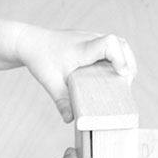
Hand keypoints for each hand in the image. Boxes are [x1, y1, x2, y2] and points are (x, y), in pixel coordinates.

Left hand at [15, 25, 136, 121]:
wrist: (28, 42)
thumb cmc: (39, 59)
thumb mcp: (49, 81)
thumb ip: (61, 100)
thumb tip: (70, 120)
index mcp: (83, 48)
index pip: (110, 43)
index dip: (121, 58)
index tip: (121, 74)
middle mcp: (89, 39)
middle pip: (120, 44)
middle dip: (128, 63)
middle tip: (125, 84)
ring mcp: (89, 37)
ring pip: (118, 43)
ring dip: (124, 60)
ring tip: (122, 80)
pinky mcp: (89, 40)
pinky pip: (110, 46)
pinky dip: (115, 58)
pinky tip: (110, 74)